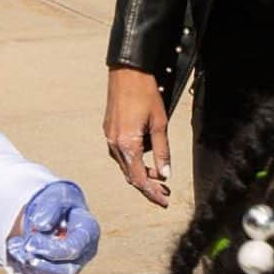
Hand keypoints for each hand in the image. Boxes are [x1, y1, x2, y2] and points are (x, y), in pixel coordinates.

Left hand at [6, 181, 99, 273]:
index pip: (74, 248)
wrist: (53, 209)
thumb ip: (51, 208)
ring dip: (29, 264)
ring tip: (14, 245)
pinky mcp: (53, 271)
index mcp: (88, 232)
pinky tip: (14, 248)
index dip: (51, 249)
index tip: (31, 240)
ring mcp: (69, 264)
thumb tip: (40, 225)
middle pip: (67, 269)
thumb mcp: (57, 195)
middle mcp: (83, 252)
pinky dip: (23, 265)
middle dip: (41, 262)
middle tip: (24, 246)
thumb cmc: (60, 202)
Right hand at [104, 67, 170, 206]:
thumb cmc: (145, 94)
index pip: (139, 179)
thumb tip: (164, 174)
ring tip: (158, 175)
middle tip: (164, 192)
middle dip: (147, 186)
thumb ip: (162, 151)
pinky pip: (120, 152)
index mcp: (127, 144)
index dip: (152, 193)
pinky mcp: (109, 129)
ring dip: (140, 172)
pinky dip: (133, 159)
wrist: (126, 72)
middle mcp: (114, 144)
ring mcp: (109, 137)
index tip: (164, 201)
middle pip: (130, 175)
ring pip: (125, 164)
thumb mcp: (160, 123)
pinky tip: (145, 155)